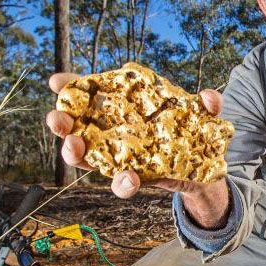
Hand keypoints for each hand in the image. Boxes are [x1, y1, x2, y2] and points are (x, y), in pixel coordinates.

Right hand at [46, 72, 223, 198]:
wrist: (205, 169)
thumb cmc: (194, 132)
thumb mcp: (202, 115)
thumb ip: (206, 105)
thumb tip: (209, 98)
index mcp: (123, 108)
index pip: (90, 94)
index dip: (70, 87)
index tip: (56, 81)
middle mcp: (113, 133)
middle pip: (76, 126)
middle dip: (60, 122)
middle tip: (57, 119)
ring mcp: (120, 157)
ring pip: (87, 158)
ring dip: (75, 153)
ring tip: (74, 147)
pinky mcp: (135, 179)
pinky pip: (122, 184)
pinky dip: (124, 182)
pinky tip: (130, 178)